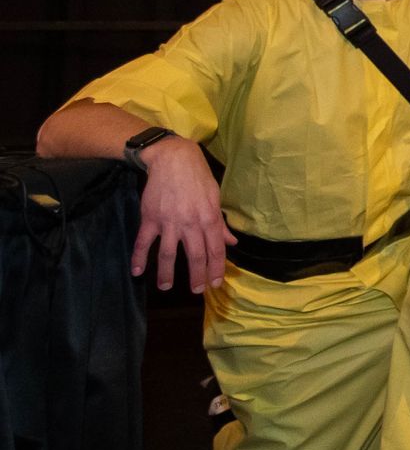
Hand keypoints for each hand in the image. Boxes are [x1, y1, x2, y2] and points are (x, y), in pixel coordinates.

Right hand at [134, 137, 234, 293]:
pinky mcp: (150, 218)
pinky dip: (139, 258)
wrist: (173, 159)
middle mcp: (190, 223)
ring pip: (168, 254)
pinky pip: (143, 242)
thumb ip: (220, 224)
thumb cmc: (198, 178)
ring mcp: (169, 222)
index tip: (215, 284)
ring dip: (166, 273)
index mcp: (209, 219)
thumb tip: (231, 242)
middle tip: (196, 291)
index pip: (215, 250)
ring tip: (166, 287)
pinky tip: (137, 271)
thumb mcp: (215, 198)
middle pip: (194, 256)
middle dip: (196, 276)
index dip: (216, 269)